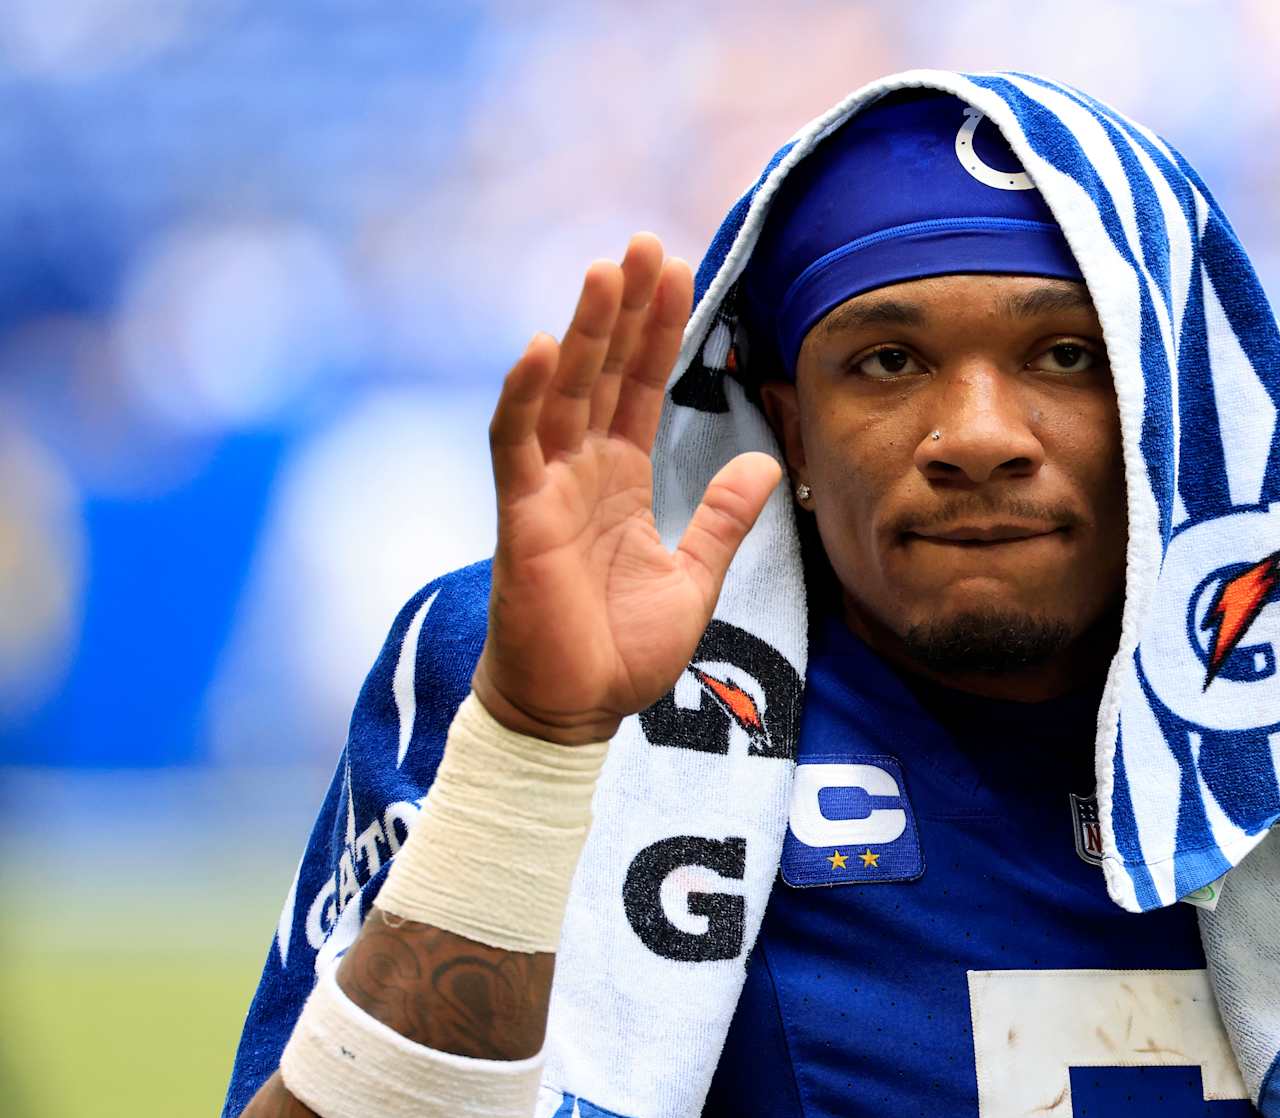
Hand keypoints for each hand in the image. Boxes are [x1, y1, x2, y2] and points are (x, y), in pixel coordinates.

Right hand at [472, 234, 782, 744]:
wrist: (575, 712)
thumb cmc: (621, 651)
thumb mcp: (695, 578)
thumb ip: (724, 519)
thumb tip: (762, 460)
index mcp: (621, 479)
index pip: (641, 387)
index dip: (659, 332)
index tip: (679, 272)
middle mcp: (581, 471)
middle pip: (603, 371)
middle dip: (625, 309)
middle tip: (646, 242)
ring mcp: (546, 489)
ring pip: (563, 392)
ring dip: (582, 331)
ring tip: (606, 269)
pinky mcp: (519, 518)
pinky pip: (515, 445)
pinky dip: (524, 396)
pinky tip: (538, 347)